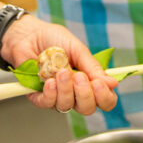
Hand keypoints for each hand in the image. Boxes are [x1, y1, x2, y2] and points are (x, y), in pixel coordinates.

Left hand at [0, 14, 118, 114]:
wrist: (29, 34)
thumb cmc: (54, 39)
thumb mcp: (78, 49)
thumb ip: (93, 67)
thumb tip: (113, 83)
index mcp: (89, 81)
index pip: (104, 100)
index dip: (105, 97)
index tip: (99, 84)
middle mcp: (75, 92)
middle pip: (87, 108)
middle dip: (85, 95)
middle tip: (79, 77)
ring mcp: (57, 96)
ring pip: (67, 106)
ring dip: (66, 90)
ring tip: (61, 72)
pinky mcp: (39, 96)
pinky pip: (48, 103)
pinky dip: (50, 94)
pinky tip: (49, 81)